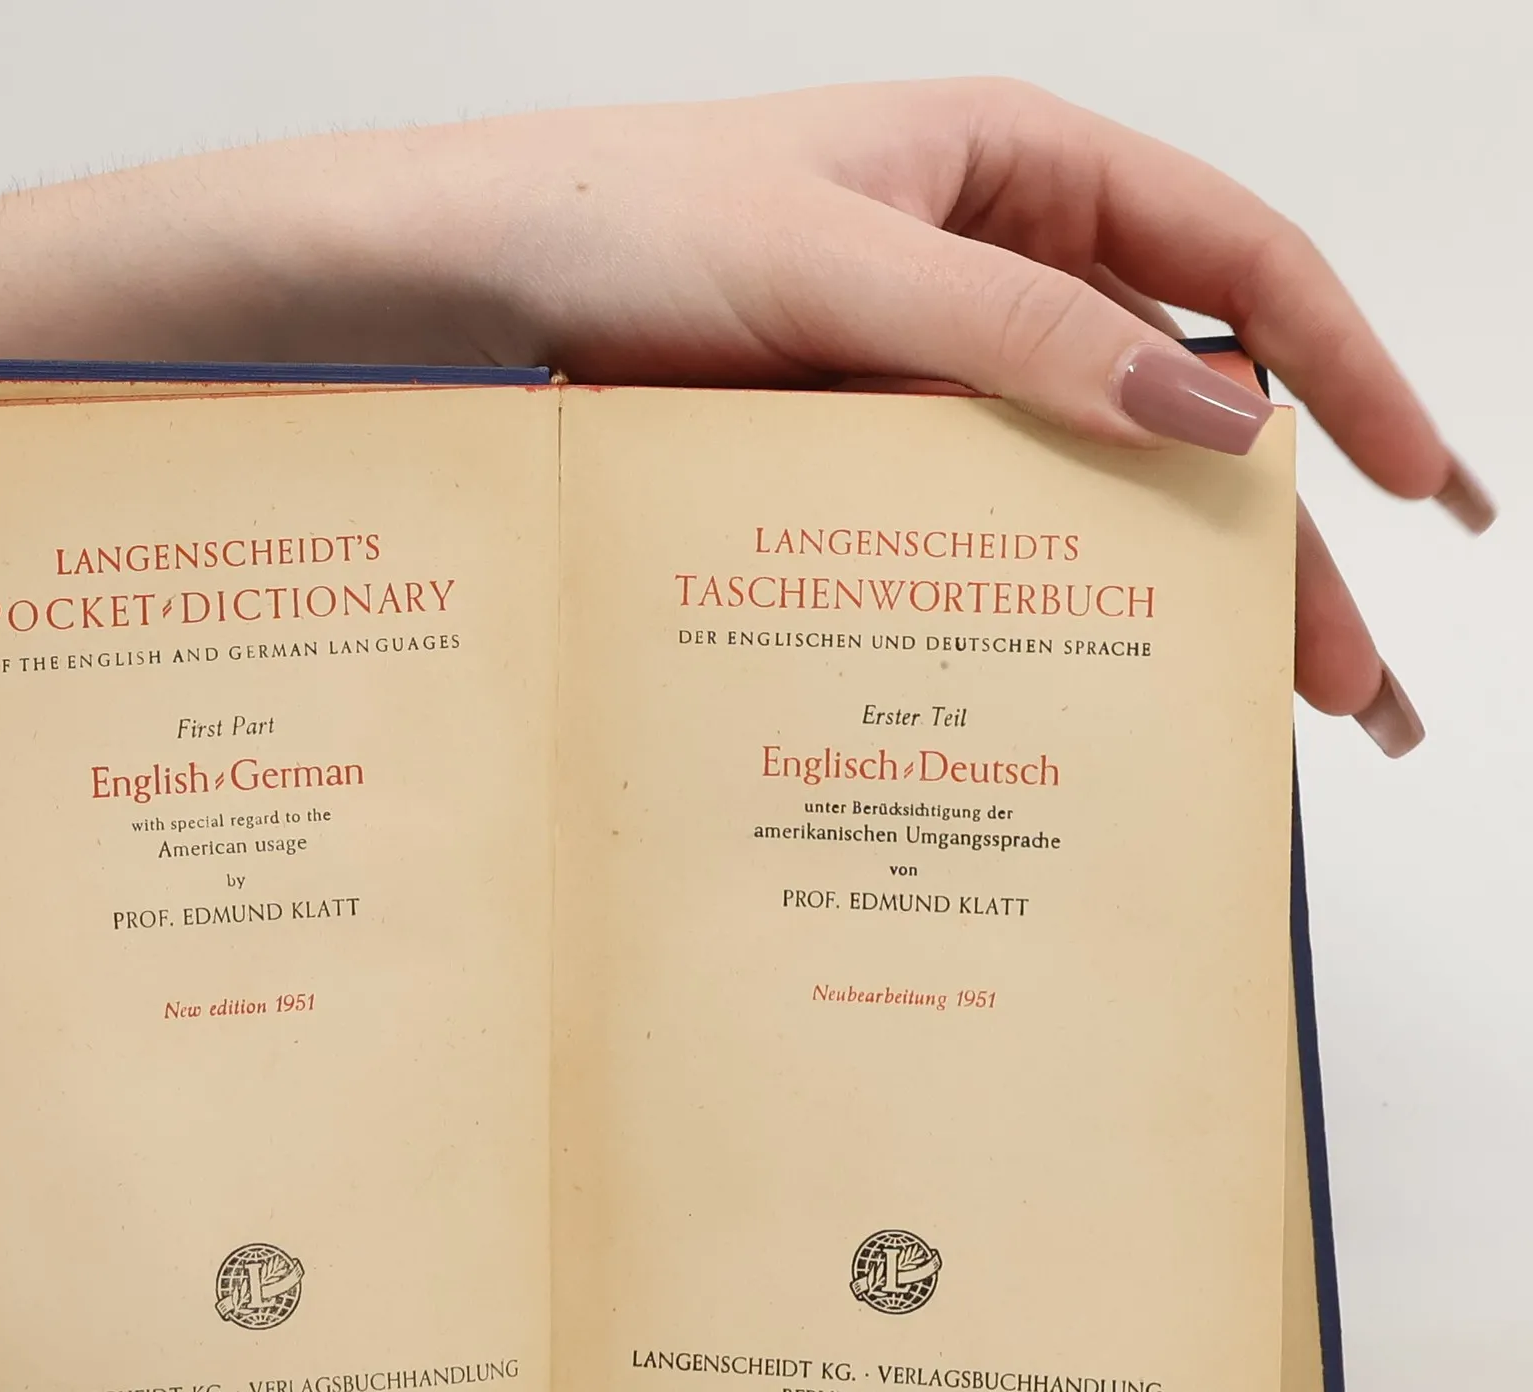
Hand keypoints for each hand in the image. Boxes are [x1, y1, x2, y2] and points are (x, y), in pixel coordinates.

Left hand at [429, 79, 1493, 749]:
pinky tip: (1084, 674)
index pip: (1237, 260)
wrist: (470, 287)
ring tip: (1240, 716)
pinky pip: (982, 520)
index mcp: (1018, 173)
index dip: (1347, 372)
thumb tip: (1208, 409)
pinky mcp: (861, 451)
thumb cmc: (630, 224)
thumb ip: (1020, 337)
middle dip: (1275, 541)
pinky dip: (1040, 591)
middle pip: (1179, 402)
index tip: (1422, 487)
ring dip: (1167, 589)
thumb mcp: (842, 265)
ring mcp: (928, 370)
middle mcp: (992, 271)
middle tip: (1345, 683)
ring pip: (1089, 480)